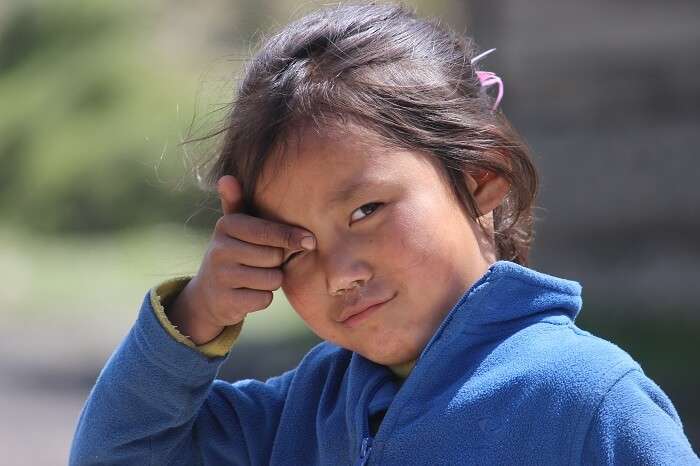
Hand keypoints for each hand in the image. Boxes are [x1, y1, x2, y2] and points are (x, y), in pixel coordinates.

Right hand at [167, 175, 315, 344]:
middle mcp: (220, 249)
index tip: (311, 240)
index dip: (291, 236)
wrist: (209, 293)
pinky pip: (264, 299)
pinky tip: (249, 292)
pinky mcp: (225, 301)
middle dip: (277, 262)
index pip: (268, 231)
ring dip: (272, 281)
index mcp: (226, 226)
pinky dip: (263, 298)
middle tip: (265, 261)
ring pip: (272, 280)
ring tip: (256, 275)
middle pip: (274, 256)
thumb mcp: (235, 228)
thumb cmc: (234, 252)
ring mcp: (221, 277)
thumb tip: (227, 177)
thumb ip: (237, 203)